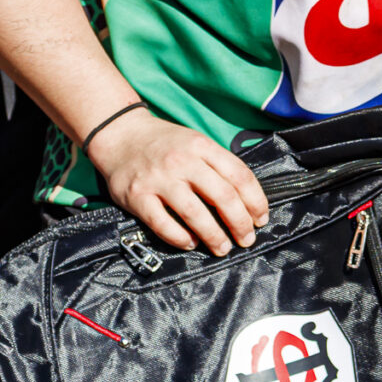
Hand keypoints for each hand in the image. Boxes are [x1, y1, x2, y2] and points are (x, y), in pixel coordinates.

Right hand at [89, 108, 269, 255]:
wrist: (120, 134)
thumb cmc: (164, 144)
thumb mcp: (196, 142)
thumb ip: (218, 165)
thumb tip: (247, 200)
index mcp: (201, 146)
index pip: (239, 175)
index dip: (255, 201)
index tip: (261, 219)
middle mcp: (182, 161)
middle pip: (222, 197)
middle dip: (240, 223)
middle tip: (246, 239)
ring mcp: (159, 179)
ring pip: (195, 214)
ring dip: (214, 236)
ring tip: (222, 248)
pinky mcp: (137, 196)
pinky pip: (163, 224)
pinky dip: (180, 238)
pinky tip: (190, 243)